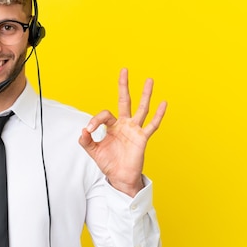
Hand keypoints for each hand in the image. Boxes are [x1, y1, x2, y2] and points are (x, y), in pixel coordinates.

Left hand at [79, 68, 166, 196]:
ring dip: (145, 94)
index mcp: (112, 126)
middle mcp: (124, 124)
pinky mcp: (142, 138)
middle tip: (124, 70)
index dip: (94, 121)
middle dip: (123, 86)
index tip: (88, 131)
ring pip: (141, 108)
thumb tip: (82, 131)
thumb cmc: (108, 163)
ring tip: (149, 80)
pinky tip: (163, 102)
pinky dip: (158, 114)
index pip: (104, 115)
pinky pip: (152, 125)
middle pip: (124, 101)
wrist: (119, 177)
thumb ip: (86, 141)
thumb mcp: (93, 151)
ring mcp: (134, 130)